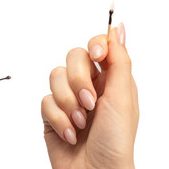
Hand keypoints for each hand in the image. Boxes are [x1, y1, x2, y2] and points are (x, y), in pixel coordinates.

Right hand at [41, 23, 138, 168]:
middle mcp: (88, 85)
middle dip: (79, 80)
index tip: (97, 56)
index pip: (96, 47)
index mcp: (109, 79)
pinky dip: (58, 119)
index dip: (94, 46)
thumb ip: (119, 60)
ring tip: (80, 123)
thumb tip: (116, 28)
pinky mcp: (52, 113)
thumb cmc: (115, 140)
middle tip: (90, 102)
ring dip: (68, 102)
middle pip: (72, 57)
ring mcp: (69, 98)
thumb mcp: (123, 97)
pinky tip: (70, 134)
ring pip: (55, 77)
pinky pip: (45, 101)